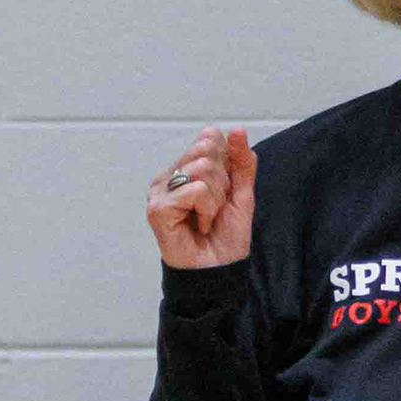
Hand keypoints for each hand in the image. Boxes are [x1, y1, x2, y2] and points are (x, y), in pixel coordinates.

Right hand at [146, 126, 256, 269]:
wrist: (219, 271)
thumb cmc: (226, 237)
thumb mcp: (242, 194)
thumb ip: (241, 162)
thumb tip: (237, 130)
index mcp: (185, 167)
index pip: (210, 138)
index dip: (227, 166)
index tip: (223, 194)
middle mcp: (169, 174)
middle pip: (207, 151)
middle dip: (223, 184)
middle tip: (214, 209)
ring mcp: (160, 189)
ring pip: (203, 170)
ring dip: (216, 201)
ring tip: (206, 219)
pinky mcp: (158, 206)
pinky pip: (196, 190)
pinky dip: (207, 210)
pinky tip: (198, 226)